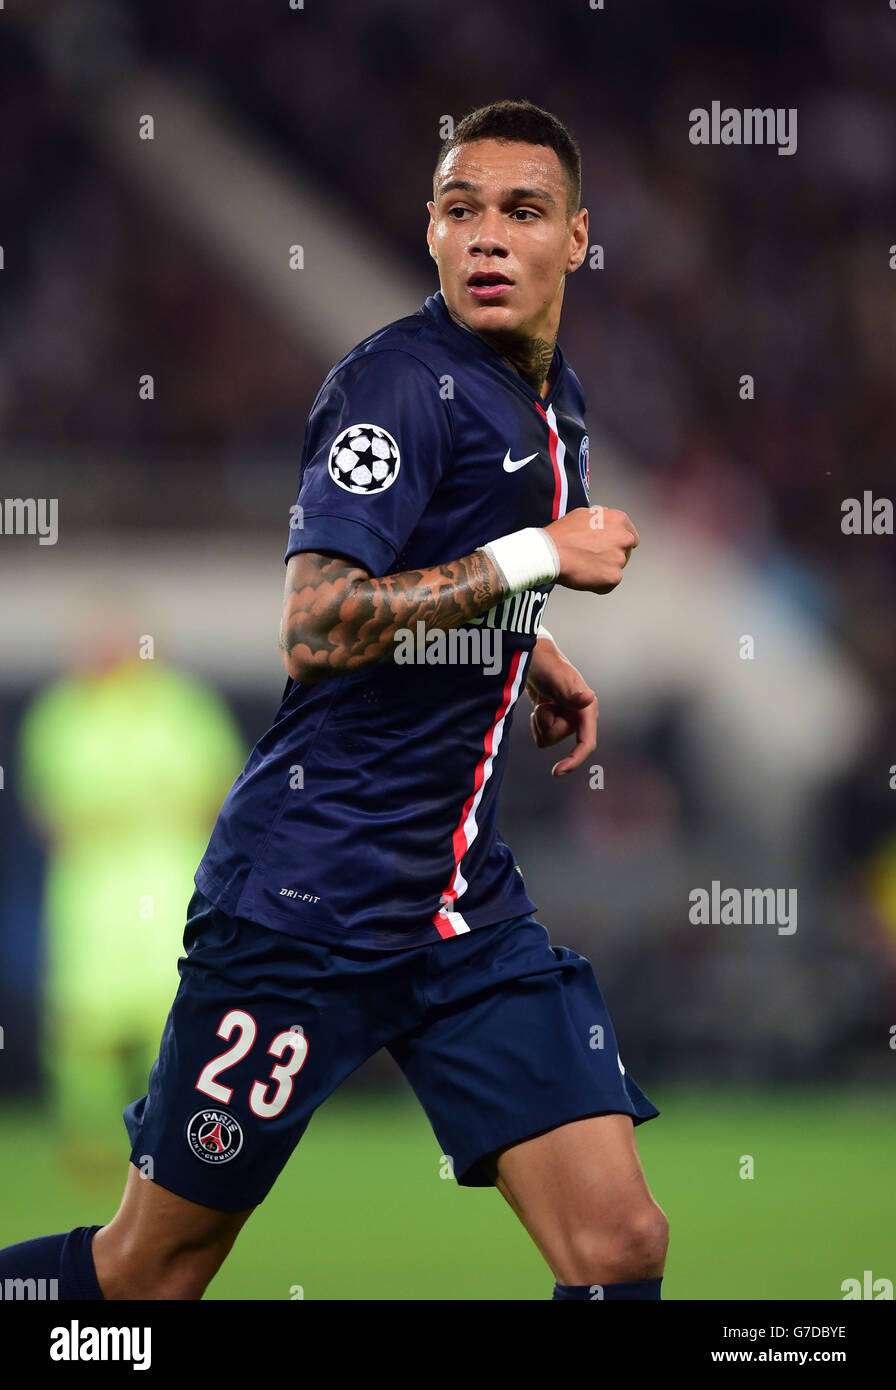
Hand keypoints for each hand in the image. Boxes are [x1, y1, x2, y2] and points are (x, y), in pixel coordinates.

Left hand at [526, 637, 597, 776]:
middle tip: (546, 701)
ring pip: (548, 739)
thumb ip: (572, 694)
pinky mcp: (555, 721)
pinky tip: (539, 705)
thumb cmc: (548, 665)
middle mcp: (580, 718)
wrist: (534, 658)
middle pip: (557, 739)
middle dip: (545, 722)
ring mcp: (567, 720)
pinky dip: (535, 723)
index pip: (586, 743)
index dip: (574, 760)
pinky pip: (541, 736)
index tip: (556, 772)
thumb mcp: (558, 679)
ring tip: (543, 701)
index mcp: (587, 710)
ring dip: (539, 721)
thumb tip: (589, 699)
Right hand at [544, 505, 638, 593]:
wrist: (550, 552)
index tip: (611, 547)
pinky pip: (608, 584)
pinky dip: (599, 583)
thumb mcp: (584, 514)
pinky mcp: (613, 577)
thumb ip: (601, 519)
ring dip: (604, 569)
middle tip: (594, 558)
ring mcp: (619, 559)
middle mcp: (623, 538)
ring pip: (616, 568)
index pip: (630, 535)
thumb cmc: (562, 534)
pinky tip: (584, 576)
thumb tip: (605, 523)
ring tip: (584, 566)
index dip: (618, 542)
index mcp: (619, 520)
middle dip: (613, 555)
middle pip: (626, 552)